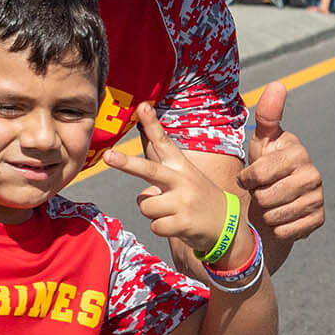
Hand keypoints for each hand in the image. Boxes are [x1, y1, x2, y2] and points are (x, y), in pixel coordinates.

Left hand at [103, 102, 229, 252]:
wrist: (227, 223)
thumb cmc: (197, 197)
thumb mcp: (185, 178)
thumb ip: (160, 172)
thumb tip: (143, 181)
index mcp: (181, 166)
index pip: (164, 142)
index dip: (152, 124)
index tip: (143, 106)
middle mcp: (182, 181)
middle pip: (149, 170)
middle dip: (126, 163)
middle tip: (107, 156)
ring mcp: (183, 202)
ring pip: (145, 206)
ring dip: (153, 212)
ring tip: (171, 211)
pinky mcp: (183, 223)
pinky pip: (154, 226)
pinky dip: (161, 227)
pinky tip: (177, 224)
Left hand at [237, 82, 322, 245]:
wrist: (277, 201)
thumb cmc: (266, 168)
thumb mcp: (262, 142)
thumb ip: (268, 115)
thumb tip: (278, 84)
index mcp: (298, 152)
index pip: (259, 174)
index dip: (247, 179)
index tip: (249, 177)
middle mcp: (313, 174)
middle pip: (266, 197)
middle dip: (257, 198)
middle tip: (261, 192)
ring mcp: (317, 197)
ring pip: (275, 216)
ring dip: (266, 214)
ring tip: (269, 205)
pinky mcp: (318, 219)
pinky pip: (288, 232)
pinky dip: (278, 229)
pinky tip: (280, 219)